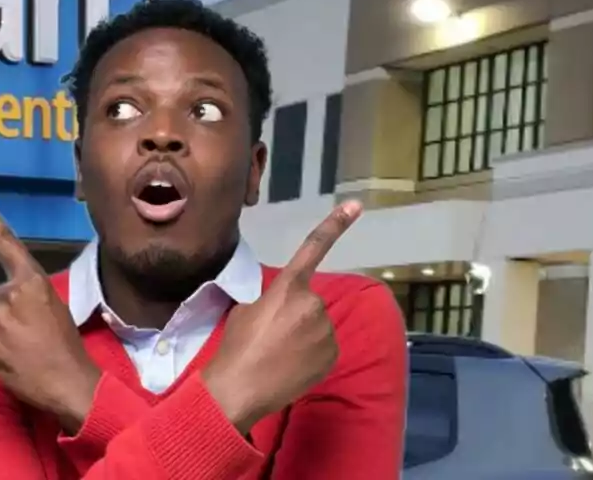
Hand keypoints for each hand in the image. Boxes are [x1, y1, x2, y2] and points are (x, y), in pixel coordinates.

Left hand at [0, 186, 101, 432]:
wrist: (69, 383)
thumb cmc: (67, 345)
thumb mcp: (54, 309)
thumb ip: (23, 299)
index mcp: (32, 281)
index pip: (6, 243)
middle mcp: (9, 295)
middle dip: (6, 312)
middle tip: (31, 333)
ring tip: (25, 349)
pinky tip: (12, 361)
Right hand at [201, 200, 362, 432]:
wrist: (241, 388)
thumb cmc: (237, 345)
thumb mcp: (247, 308)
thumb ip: (271, 298)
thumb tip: (282, 305)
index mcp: (288, 287)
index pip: (313, 248)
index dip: (335, 225)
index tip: (356, 205)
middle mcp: (313, 304)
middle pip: (309, 302)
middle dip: (296, 313)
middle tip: (272, 335)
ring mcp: (326, 331)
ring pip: (318, 325)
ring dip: (305, 335)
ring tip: (280, 354)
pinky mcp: (333, 355)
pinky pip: (325, 347)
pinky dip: (312, 354)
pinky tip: (292, 366)